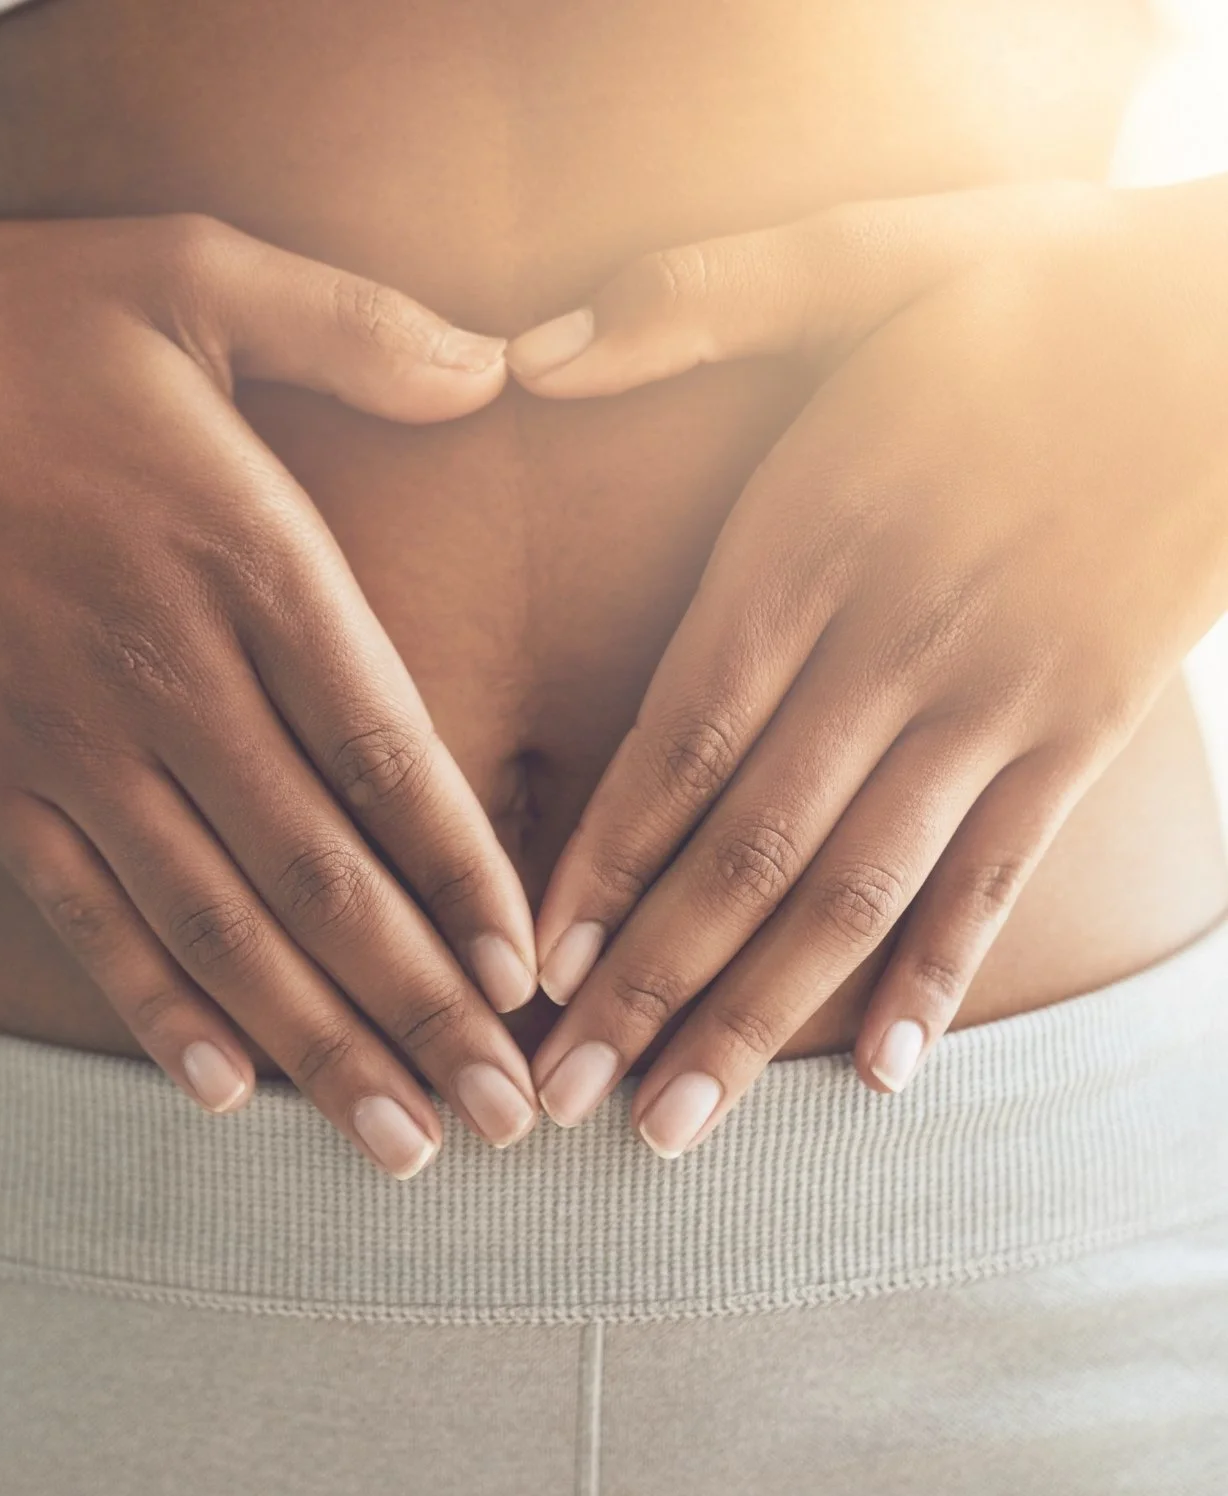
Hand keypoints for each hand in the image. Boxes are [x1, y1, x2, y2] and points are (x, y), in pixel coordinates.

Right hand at [0, 209, 539, 1175]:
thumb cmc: (9, 319)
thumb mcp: (193, 274)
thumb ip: (359, 326)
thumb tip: (503, 361)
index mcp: (244, 554)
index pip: (387, 752)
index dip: (465, 874)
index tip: (528, 972)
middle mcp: (165, 669)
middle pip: (321, 874)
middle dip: (422, 1007)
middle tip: (504, 1118)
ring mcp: (66, 738)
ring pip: (216, 926)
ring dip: (317, 1044)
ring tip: (399, 1143)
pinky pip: (85, 918)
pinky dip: (158, 1009)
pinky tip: (225, 1091)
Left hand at [506, 178, 1227, 1153]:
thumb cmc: (1042, 289)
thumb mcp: (865, 253)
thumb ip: (693, 299)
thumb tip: (528, 353)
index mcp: (815, 539)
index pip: (679, 738)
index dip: (597, 861)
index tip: (528, 967)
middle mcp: (896, 644)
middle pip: (746, 848)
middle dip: (643, 983)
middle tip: (559, 1097)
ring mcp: (997, 702)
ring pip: (854, 892)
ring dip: (756, 1016)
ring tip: (672, 1125)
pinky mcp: (1083, 729)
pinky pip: (996, 877)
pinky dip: (933, 976)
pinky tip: (875, 1073)